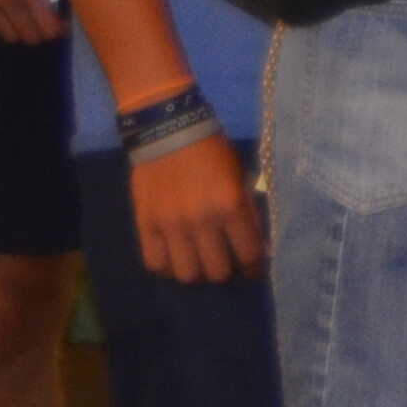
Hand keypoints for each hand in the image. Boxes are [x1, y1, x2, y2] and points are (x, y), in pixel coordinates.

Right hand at [131, 132, 266, 284]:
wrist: (167, 132)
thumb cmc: (212, 153)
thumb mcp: (241, 178)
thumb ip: (249, 214)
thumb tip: (260, 249)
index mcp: (230, 206)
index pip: (248, 255)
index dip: (254, 269)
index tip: (253, 270)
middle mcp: (201, 221)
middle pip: (217, 272)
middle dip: (226, 272)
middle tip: (225, 263)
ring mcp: (170, 226)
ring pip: (187, 275)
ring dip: (197, 274)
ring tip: (200, 264)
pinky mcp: (145, 225)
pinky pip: (155, 264)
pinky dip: (168, 269)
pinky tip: (175, 260)